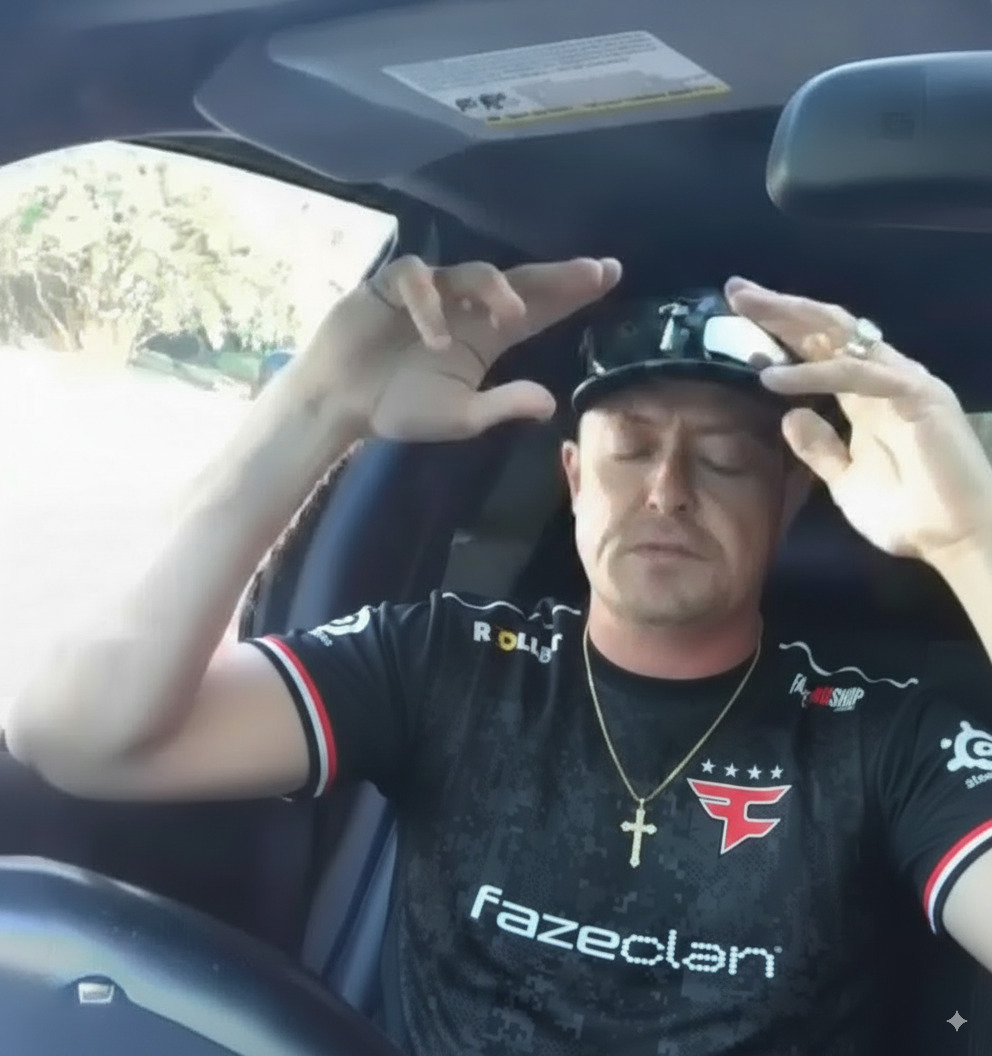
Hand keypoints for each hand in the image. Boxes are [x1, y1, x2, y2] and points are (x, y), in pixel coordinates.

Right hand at [307, 254, 621, 441]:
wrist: (339, 405)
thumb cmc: (398, 408)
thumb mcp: (459, 417)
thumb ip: (502, 405)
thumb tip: (550, 402)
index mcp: (486, 337)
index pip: (538, 309)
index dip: (571, 292)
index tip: (610, 275)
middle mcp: (465, 308)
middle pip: (518, 281)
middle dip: (557, 275)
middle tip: (594, 270)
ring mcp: (431, 293)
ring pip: (473, 272)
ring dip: (495, 290)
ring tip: (509, 316)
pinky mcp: (392, 286)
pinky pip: (417, 279)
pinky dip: (429, 302)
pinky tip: (435, 334)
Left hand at [723, 276, 991, 565]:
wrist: (955, 540)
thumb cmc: (907, 514)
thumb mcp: (844, 480)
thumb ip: (819, 448)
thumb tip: (788, 415)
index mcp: (865, 396)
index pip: (820, 350)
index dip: (781, 332)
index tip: (738, 319)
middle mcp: (882, 379)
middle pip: (826, 330)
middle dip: (780, 308)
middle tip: (736, 291)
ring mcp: (901, 382)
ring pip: (840, 336)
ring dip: (790, 320)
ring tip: (746, 310)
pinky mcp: (916, 394)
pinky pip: (856, 375)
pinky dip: (813, 373)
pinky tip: (774, 377)